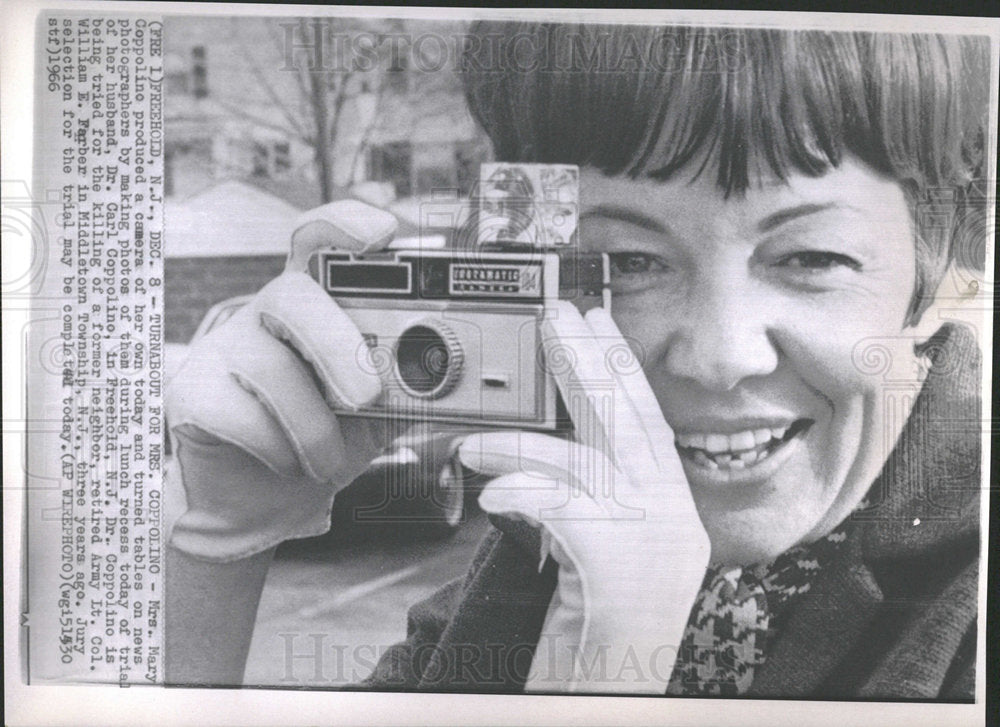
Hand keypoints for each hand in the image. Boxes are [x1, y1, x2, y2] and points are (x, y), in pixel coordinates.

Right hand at [165, 201, 396, 560]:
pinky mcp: (192, 393)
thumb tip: (459, 380)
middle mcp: (267, 312)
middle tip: (366, 397)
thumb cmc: (330, 441)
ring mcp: (224, 347)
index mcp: (319, 302)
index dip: (343, 224)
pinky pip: (239, 413)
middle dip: (336, 346)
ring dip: (312, 425)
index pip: (320, 240)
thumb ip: (414, 387)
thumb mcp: (383, 412)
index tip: (381, 232)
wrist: (269, 501)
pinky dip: (277, 449)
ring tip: (329, 461)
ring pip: (269, 366)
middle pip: (292, 293)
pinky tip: (286, 463)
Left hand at [458, 301, 710, 692]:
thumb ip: (595, 504)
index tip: (597, 322)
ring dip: (519, 447)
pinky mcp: (618, 564)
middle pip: (628, 420)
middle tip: (557, 318)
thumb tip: (552, 451)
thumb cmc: (600, 643)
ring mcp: (653, 541)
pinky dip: (523, 493)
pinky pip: (562, 507)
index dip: (620, 368)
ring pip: (583, 461)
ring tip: (471, 446)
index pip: (647, 423)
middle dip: (589, 362)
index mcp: (673, 514)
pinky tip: (492, 493)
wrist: (610, 702)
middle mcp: (673, 520)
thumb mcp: (603, 561)